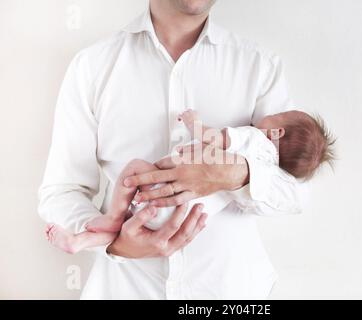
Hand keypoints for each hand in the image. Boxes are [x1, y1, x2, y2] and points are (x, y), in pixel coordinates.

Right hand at [107, 203, 206, 258]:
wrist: (124, 250)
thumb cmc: (126, 237)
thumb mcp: (128, 226)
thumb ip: (141, 217)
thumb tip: (154, 207)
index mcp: (156, 242)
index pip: (174, 226)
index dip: (181, 213)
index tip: (184, 201)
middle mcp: (165, 248)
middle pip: (185, 233)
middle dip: (194, 219)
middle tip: (200, 206)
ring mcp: (169, 250)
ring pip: (188, 238)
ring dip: (197, 226)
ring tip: (204, 214)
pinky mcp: (171, 249)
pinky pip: (186, 241)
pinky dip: (194, 232)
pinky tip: (201, 224)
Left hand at [124, 145, 249, 206]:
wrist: (232, 171)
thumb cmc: (218, 156)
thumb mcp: (206, 142)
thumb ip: (192, 138)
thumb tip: (182, 135)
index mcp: (184, 160)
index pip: (162, 163)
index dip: (150, 167)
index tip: (139, 169)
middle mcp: (183, 174)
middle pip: (157, 178)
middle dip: (140, 181)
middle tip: (125, 183)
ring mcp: (188, 186)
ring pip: (164, 192)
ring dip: (150, 195)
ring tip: (137, 199)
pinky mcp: (193, 194)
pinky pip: (176, 201)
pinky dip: (165, 204)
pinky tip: (155, 205)